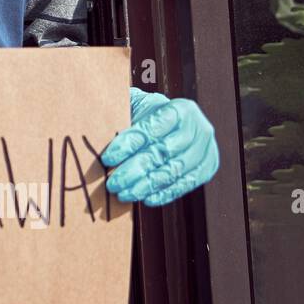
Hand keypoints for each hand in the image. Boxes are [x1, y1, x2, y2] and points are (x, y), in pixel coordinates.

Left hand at [101, 87, 219, 205]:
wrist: (176, 123)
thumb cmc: (149, 114)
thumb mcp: (138, 105)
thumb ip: (122, 114)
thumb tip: (96, 128)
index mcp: (180, 109)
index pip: (152, 129)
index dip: (128, 144)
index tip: (107, 158)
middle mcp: (198, 128)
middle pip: (162, 153)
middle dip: (134, 170)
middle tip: (112, 184)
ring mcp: (206, 149)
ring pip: (173, 171)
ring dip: (146, 186)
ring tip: (124, 194)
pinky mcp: (207, 168)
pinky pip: (185, 184)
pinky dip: (164, 193)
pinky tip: (146, 199)